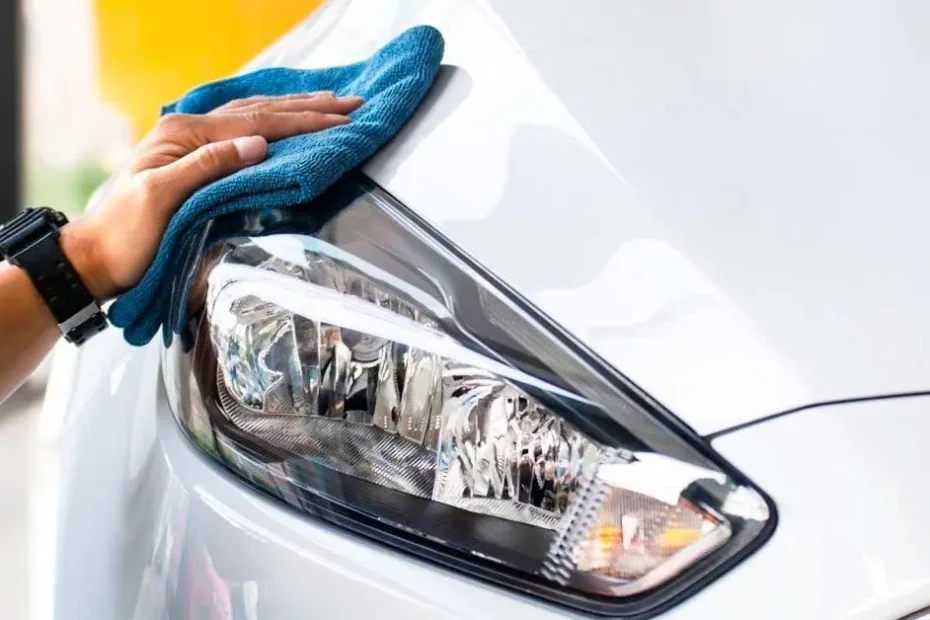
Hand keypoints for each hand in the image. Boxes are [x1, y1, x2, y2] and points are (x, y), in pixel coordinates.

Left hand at [59, 92, 363, 300]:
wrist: (95, 259)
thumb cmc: (126, 236)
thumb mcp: (162, 198)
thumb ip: (208, 166)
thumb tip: (259, 144)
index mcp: (185, 136)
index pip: (256, 123)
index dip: (302, 121)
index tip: (341, 119)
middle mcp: (189, 132)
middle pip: (260, 111)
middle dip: (309, 108)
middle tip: (351, 104)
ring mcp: (191, 144)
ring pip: (253, 116)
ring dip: (295, 109)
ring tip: (331, 103)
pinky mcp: (195, 162)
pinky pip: (241, 132)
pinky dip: (271, 122)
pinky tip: (285, 117)